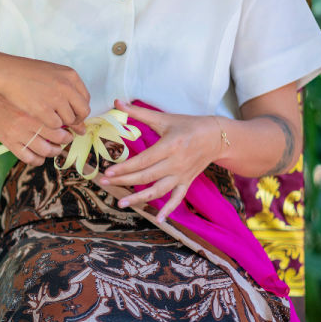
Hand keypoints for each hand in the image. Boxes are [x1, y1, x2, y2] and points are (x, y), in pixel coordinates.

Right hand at [0, 53, 90, 133]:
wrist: (7, 73)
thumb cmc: (26, 72)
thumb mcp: (52, 72)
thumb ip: (66, 87)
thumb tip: (76, 108)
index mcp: (70, 75)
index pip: (85, 98)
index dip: (80, 109)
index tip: (73, 114)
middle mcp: (66, 86)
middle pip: (82, 111)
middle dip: (77, 121)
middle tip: (69, 125)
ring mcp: (55, 98)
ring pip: (69, 120)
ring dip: (63, 124)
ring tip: (52, 121)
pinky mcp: (43, 109)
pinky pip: (55, 125)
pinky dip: (51, 126)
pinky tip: (44, 122)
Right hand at [0, 93, 72, 166]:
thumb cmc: (9, 98)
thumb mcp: (27, 99)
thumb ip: (43, 109)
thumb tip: (63, 121)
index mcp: (34, 110)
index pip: (60, 125)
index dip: (68, 131)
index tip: (70, 131)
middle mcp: (28, 123)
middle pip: (56, 139)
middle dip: (64, 142)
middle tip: (65, 139)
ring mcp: (18, 135)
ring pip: (44, 151)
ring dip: (52, 152)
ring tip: (53, 148)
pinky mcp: (9, 143)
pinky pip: (28, 158)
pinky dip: (37, 160)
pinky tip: (39, 156)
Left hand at [98, 100, 222, 221]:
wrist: (217, 136)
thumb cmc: (188, 125)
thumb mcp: (164, 118)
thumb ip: (139, 112)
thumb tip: (116, 102)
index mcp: (170, 146)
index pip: (143, 161)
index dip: (124, 167)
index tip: (107, 172)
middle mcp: (176, 163)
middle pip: (146, 176)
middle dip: (123, 181)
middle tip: (103, 183)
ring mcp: (182, 175)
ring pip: (158, 190)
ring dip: (139, 198)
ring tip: (121, 203)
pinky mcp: (187, 182)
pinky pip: (178, 198)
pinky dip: (169, 210)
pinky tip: (159, 219)